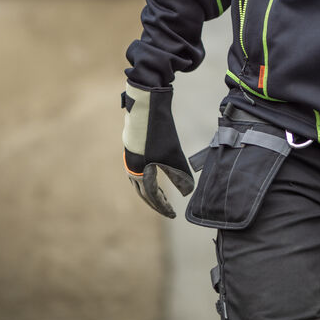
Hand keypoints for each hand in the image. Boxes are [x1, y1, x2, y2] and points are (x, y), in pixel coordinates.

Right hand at [122, 83, 193, 216]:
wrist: (146, 104)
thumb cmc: (158, 131)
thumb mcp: (173, 155)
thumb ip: (180, 175)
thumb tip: (187, 192)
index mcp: (139, 173)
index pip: (152, 197)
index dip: (164, 206)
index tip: (174, 214)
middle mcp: (131, 166)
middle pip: (143, 192)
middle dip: (156, 202)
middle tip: (168, 209)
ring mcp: (131, 156)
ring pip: (139, 180)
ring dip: (150, 190)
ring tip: (162, 195)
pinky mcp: (134, 146)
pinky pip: (138, 168)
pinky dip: (147, 175)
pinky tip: (155, 172)